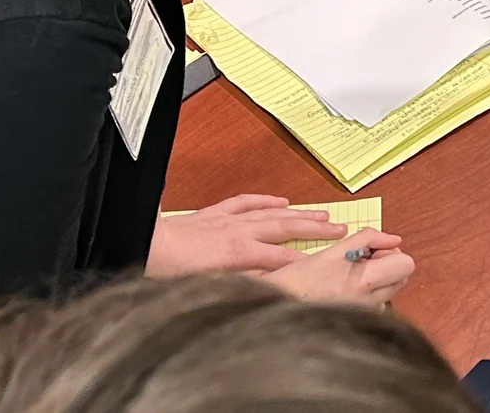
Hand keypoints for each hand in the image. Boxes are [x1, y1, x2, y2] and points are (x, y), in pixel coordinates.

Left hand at [146, 194, 346, 277]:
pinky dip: (266, 200)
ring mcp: (229, 219)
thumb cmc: (174, 271)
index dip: (307, 260)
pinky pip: (247, 202)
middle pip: (285, 228)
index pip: (282, 257)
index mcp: (239, 252)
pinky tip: (281, 200)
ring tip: (323, 214)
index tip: (330, 262)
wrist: (149, 246)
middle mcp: (239, 232)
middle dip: (314, 229)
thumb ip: (244, 285)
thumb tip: (272, 288)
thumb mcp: (212, 286)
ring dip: (299, 213)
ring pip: (272, 213)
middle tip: (341, 229)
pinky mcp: (216, 213)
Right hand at [265, 228, 413, 306]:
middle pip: (402, 276)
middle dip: (387, 263)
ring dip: (379, 276)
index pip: (406, 264)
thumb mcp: (333, 249)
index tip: (372, 251)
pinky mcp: (360, 320)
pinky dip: (369, 290)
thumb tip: (393, 238)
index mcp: (366, 281)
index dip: (392, 252)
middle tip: (360, 259)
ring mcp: (367, 314)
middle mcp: (371, 302)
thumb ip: (368, 238)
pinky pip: (377, 300)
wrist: (280, 308)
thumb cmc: (302, 278)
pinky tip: (345, 286)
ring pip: (391, 288)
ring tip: (349, 272)